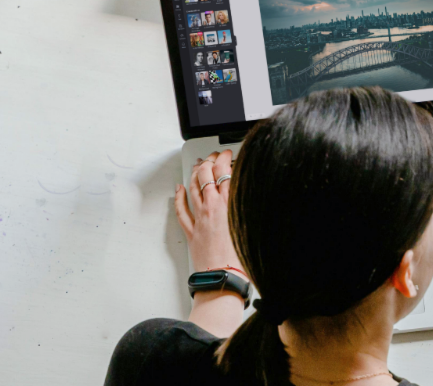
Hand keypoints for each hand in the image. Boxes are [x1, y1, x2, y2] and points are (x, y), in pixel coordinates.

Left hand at [174, 150, 242, 274]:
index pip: (224, 172)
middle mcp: (212, 208)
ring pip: (192, 188)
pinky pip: (181, 210)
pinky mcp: (192, 231)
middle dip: (209, 161)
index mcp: (229, 204)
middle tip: (213, 156)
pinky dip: (179, 197)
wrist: (225, 277)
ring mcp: (199, 219)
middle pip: (205, 176)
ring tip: (197, 165)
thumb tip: (250, 192)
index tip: (227, 154)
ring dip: (194, 174)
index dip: (224, 158)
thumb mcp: (253, 224)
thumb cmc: (242, 258)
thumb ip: (250, 205)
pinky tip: (179, 189)